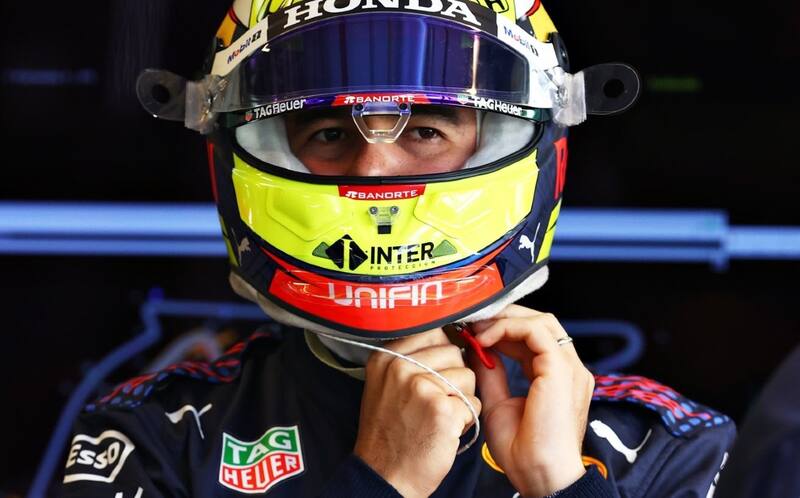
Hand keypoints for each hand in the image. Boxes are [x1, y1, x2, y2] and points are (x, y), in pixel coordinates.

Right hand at [355, 329, 480, 497]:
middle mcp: (399, 366)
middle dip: (454, 377)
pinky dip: (466, 419)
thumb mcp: (385, 384)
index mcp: (385, 356)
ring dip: (462, 398)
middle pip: (453, 351)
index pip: (432, 331)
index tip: (435, 373)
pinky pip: (474, 402)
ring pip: (468, 374)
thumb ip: (410, 356)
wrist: (384, 476)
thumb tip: (448, 333)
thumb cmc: (390, 432)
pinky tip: (444, 430)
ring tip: (437, 416)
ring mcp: (421, 386)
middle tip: (432, 402)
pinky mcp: (442, 409)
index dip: (442, 352)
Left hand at [468, 305, 593, 497]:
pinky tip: (485, 339)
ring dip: (505, 319)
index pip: (534, 337)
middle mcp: (568, 369)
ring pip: (541, 320)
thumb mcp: (498, 402)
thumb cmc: (523, 452)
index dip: (504, 328)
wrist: (540, 476)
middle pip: (540, 322)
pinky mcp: (561, 368)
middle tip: (473, 321)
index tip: (473, 331)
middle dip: (505, 316)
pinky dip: (508, 328)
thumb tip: (476, 349)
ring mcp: (569, 367)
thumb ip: (492, 373)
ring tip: (477, 329)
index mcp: (557, 378)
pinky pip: (536, 330)